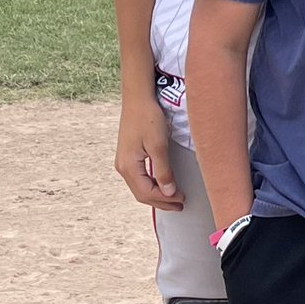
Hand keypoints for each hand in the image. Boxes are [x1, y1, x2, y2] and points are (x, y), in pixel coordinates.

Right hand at [115, 95, 183, 209]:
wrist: (138, 98)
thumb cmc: (148, 118)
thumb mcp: (158, 145)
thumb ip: (163, 171)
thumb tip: (169, 193)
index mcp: (128, 167)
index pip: (147, 193)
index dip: (165, 199)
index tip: (181, 199)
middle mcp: (122, 167)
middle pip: (142, 193)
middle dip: (161, 201)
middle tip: (180, 205)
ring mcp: (124, 162)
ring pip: (140, 187)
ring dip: (157, 194)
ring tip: (173, 198)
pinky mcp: (128, 156)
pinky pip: (139, 178)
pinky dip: (151, 185)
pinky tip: (161, 185)